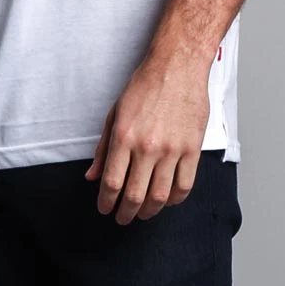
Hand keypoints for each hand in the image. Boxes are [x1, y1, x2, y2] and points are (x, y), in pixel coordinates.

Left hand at [84, 50, 210, 224]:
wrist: (177, 67)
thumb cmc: (145, 85)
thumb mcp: (115, 112)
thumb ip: (103, 147)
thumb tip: (92, 175)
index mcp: (124, 136)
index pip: (111, 183)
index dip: (106, 202)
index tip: (105, 208)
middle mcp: (147, 147)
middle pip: (134, 195)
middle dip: (125, 213)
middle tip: (122, 217)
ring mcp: (172, 150)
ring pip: (160, 196)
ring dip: (149, 210)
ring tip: (143, 212)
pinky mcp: (192, 149)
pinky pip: (184, 186)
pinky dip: (174, 200)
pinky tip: (167, 200)